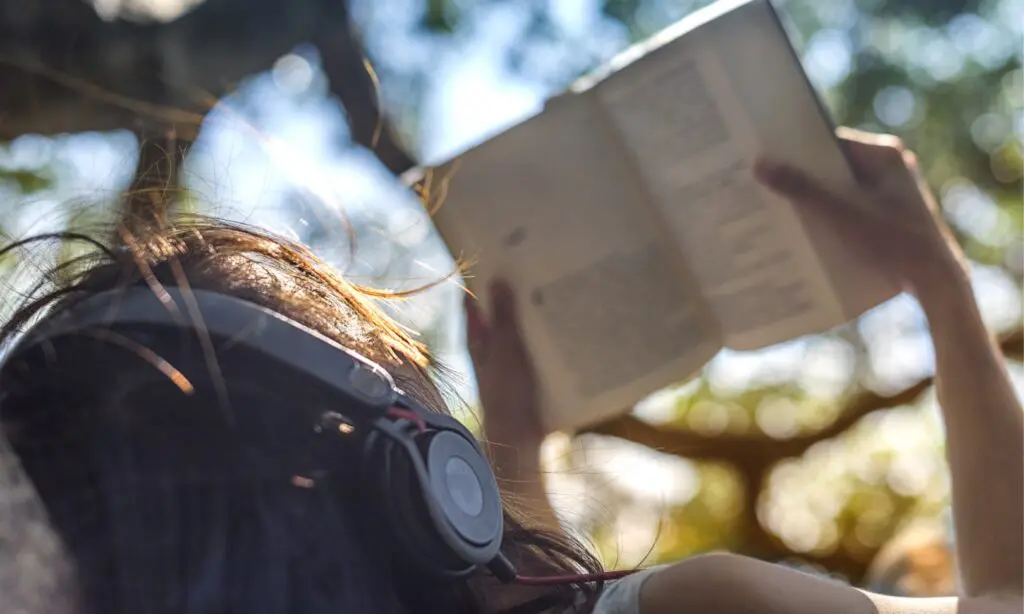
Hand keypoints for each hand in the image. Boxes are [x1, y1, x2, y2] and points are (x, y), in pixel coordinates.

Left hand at [465, 279, 545, 451]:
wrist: (520, 437)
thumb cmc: (507, 393)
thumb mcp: (507, 349)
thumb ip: (503, 316)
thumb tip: (498, 280)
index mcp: (477, 337)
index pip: (472, 298)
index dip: (479, 276)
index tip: (495, 252)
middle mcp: (488, 345)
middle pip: (496, 309)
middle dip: (510, 289)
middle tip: (533, 263)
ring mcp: (505, 358)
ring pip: (515, 325)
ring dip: (529, 310)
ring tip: (552, 285)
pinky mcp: (522, 371)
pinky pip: (531, 343)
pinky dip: (541, 332)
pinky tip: (561, 322)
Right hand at [754, 128, 969, 297]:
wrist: (938, 283)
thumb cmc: (893, 241)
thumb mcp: (840, 213)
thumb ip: (800, 188)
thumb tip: (759, 163)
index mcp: (883, 154)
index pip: (828, 142)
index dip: (795, 149)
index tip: (764, 157)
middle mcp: (889, 168)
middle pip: (831, 168)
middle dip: (800, 178)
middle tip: (762, 185)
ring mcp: (891, 194)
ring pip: (839, 191)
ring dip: (813, 201)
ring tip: (776, 210)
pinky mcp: (889, 218)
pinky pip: (850, 210)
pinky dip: (829, 218)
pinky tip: (805, 232)